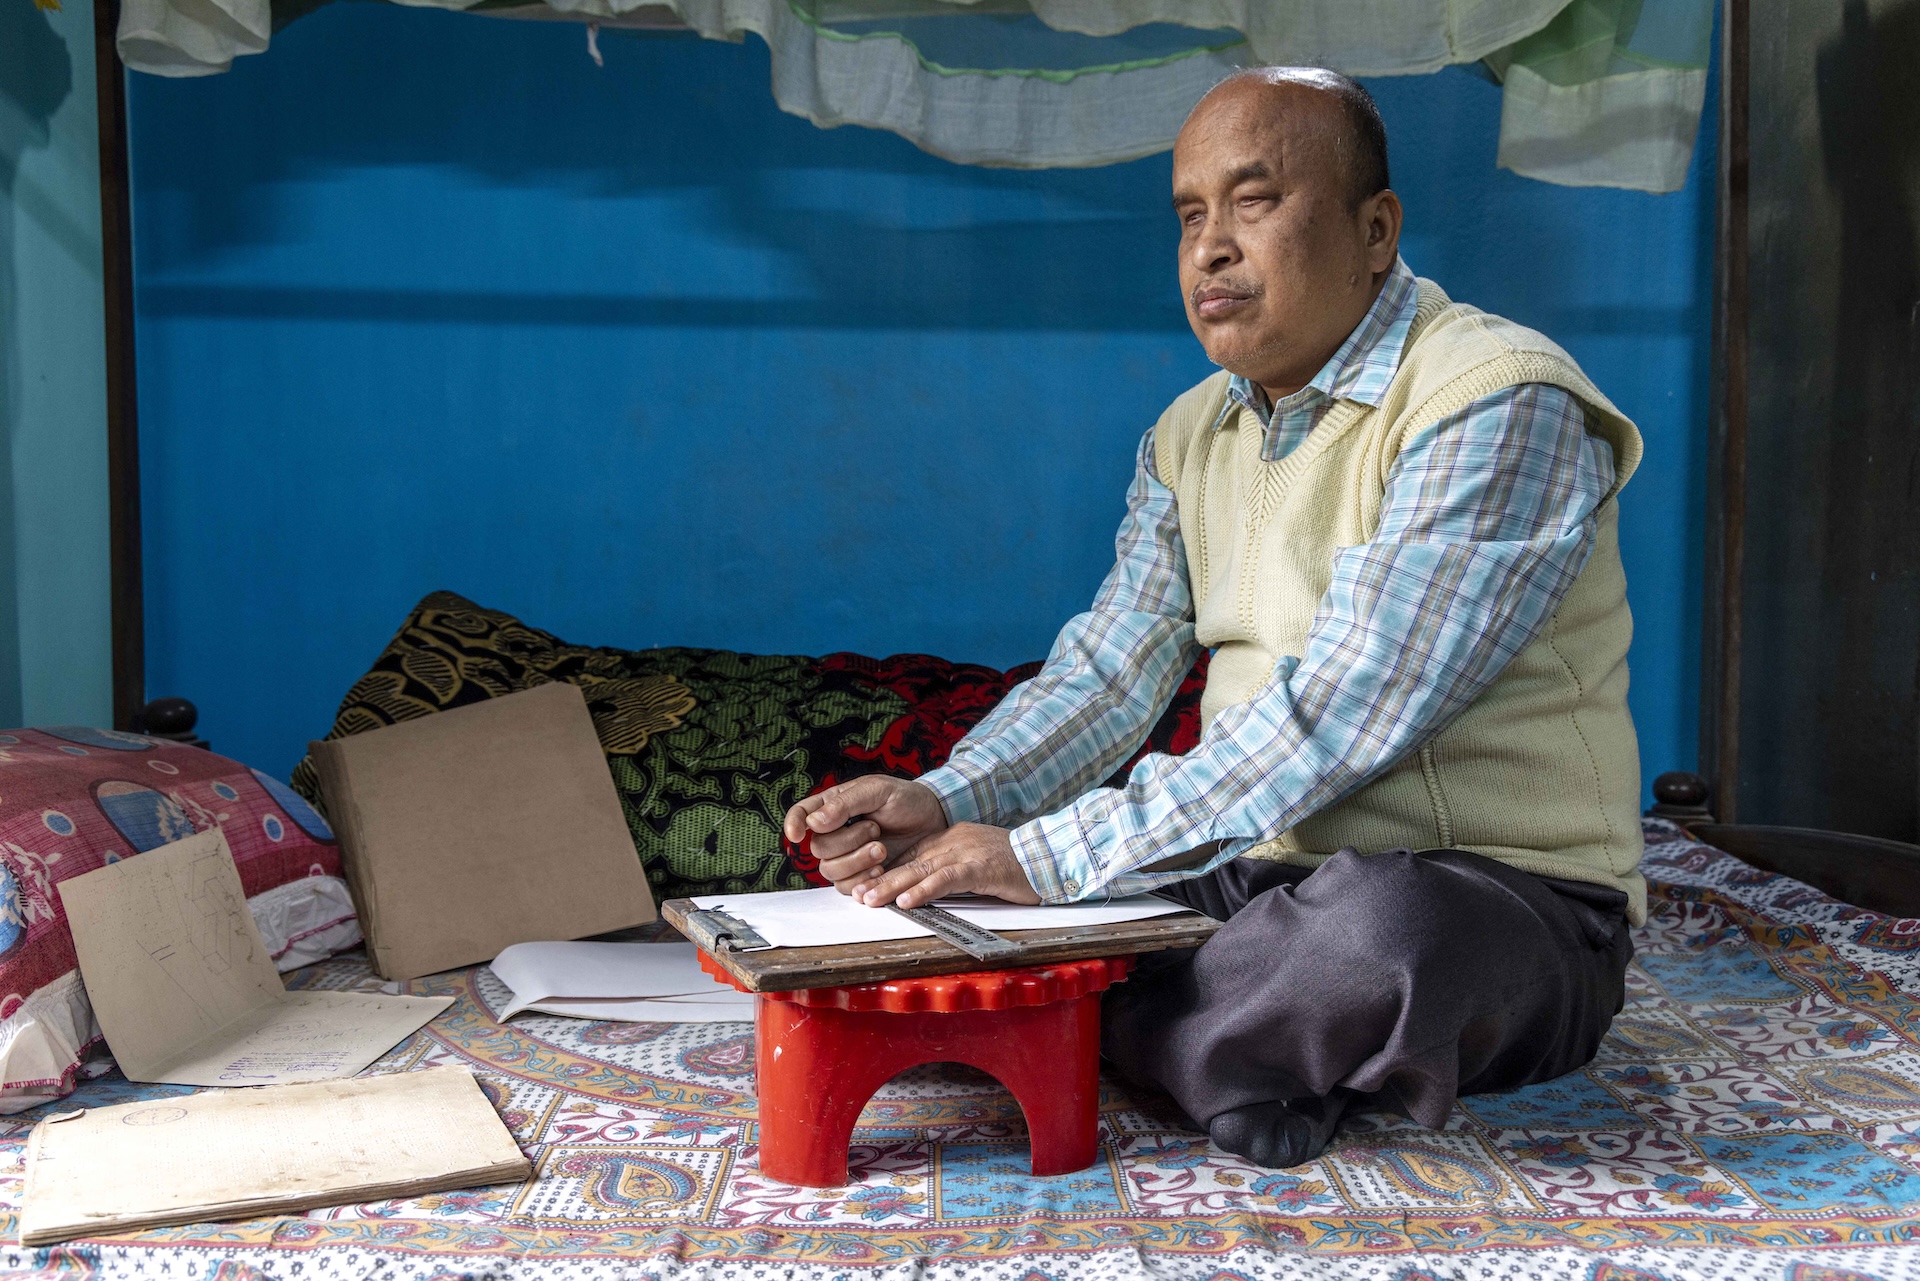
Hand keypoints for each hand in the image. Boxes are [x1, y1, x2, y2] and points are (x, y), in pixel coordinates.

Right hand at [783, 775, 947, 894]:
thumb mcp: (877, 790)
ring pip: (829, 871)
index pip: (800, 814)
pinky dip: (863, 880)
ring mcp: (846, 857)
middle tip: (875, 831)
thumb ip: (845, 803)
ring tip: (881, 850)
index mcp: (833, 807)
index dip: (793, 824)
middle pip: (818, 848)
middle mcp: (835, 833)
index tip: (797, 834)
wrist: (933, 821)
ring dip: (856, 862)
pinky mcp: (860, 876)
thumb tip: (813, 822)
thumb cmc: (905, 800)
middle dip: (847, 842)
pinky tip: (881, 869)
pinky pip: (846, 887)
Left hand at [852, 823, 1040, 908]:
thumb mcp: (977, 863)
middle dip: (882, 879)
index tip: (865, 887)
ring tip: (872, 899)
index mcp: (952, 840)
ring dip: (894, 886)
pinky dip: (925, 890)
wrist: (1048, 857)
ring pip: (922, 868)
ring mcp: (967, 852)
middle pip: (910, 861)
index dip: (886, 872)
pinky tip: (908, 901)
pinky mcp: (981, 867)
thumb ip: (952, 871)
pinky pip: (947, 878)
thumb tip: (924, 888)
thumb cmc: (1015, 865)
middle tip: (859, 895)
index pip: (911, 855)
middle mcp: (954, 842)